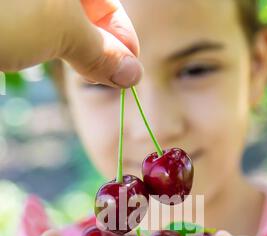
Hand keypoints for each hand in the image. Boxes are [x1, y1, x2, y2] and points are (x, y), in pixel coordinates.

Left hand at [0, 0, 142, 86]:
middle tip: (110, 78)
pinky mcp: (11, 21)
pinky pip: (39, 30)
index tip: (131, 71)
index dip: (124, 36)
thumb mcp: (60, 29)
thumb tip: (133, 75)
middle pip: (88, 15)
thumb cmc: (4, 14)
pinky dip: (53, 49)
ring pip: (63, 25)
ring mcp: (27, 6)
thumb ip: (100, 50)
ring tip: (90, 76)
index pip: (109, 3)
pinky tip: (56, 64)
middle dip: (103, 47)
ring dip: (80, 52)